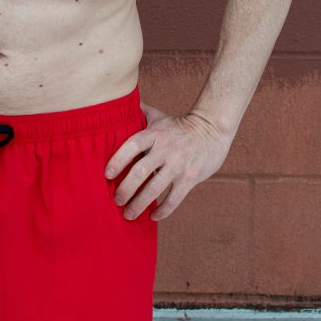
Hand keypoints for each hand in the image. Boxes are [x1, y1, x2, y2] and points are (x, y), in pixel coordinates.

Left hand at [104, 101, 232, 220]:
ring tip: (128, 214)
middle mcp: (165, 149)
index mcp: (154, 134)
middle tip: (116, 200)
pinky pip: (174, 198)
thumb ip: (139, 112)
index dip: (118, 160)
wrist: (213, 130)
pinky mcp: (190, 177)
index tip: (107, 175)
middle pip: (140, 171)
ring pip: (155, 188)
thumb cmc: (180, 125)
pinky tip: (153, 216)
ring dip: (140, 204)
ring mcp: (178, 164)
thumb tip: (118, 103)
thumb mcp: (159, 116)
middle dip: (125, 188)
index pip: (132, 146)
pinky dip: (163, 210)